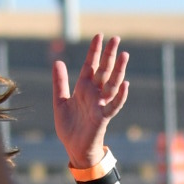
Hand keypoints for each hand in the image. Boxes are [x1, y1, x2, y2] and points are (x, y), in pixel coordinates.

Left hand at [53, 35, 131, 177]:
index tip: (99, 35)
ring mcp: (100, 104)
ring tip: (124, 55)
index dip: (94, 51)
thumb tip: (58, 61)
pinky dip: (120, 96)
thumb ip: (60, 82)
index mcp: (84, 88)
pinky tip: (125, 84)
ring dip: (118, 70)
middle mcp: (94, 93)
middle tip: (116, 38)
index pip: (91, 65)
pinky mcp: (103, 117)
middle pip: (104, 70)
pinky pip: (114, 105)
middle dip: (110, 55)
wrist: (74, 148)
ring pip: (112, 84)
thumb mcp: (60, 101)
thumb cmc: (69, 126)